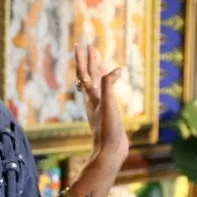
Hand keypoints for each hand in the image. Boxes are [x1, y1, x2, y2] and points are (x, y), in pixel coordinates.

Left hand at [75, 44, 128, 172]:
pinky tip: (111, 85)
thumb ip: (108, 85)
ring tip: (99, 62)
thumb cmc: (107, 129)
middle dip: (89, 61)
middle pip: (89, 76)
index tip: (80, 44)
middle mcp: (93, 100)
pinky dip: (108, 86)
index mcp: (91, 96)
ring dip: (97, 72)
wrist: (110, 152)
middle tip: (90, 47)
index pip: (83, 73)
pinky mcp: (107, 114)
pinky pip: (105, 94)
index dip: (82, 59)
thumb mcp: (108, 104)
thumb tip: (116, 69)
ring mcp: (100, 107)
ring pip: (96, 85)